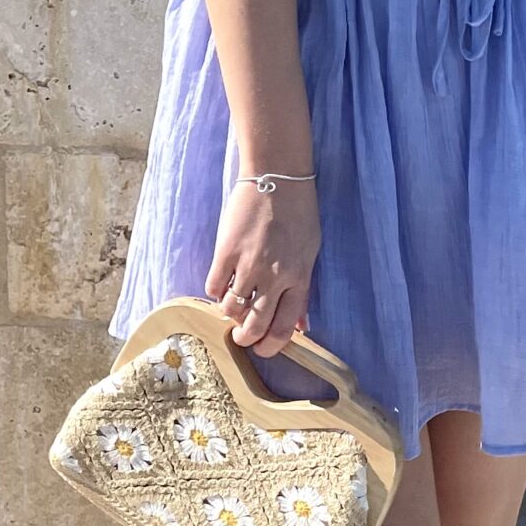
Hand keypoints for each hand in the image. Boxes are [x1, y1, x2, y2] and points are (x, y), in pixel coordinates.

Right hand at [208, 176, 319, 356]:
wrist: (277, 177)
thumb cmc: (299, 212)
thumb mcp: (310, 251)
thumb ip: (304, 288)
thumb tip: (302, 324)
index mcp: (299, 278)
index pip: (286, 327)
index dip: (272, 345)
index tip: (264, 349)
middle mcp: (275, 277)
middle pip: (256, 326)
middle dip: (247, 339)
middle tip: (242, 339)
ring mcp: (249, 265)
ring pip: (232, 310)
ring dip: (229, 315)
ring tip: (231, 308)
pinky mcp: (226, 252)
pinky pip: (214, 287)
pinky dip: (215, 293)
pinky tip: (220, 287)